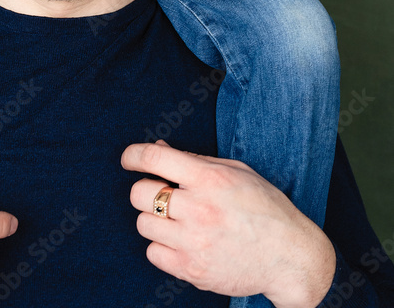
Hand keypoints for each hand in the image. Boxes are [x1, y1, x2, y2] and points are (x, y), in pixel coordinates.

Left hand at [121, 140, 335, 307]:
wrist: (290, 257)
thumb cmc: (265, 208)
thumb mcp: (235, 172)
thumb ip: (194, 159)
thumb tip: (157, 148)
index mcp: (210, 179)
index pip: (154, 159)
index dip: (133, 155)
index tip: (129, 159)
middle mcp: (199, 209)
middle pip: (140, 194)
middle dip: (146, 189)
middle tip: (162, 194)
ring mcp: (194, 243)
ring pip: (143, 225)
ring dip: (154, 219)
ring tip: (176, 220)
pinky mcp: (193, 271)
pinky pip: (153, 254)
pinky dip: (161, 247)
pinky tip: (181, 242)